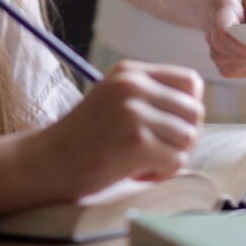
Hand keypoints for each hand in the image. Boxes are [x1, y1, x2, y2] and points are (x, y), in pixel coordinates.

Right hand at [28, 60, 204, 200]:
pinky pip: (177, 161)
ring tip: (143, 160)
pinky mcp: (136, 142)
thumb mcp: (115, 99)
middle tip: (155, 148)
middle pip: (195, 111)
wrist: (48, 161)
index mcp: (130, 71)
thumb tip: (198, 107)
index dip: (186, 108)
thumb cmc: (86, 137)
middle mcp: (133, 85)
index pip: (190, 82)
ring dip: (171, 156)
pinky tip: (136, 171)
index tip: (165, 126)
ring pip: (189, 137)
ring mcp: (134, 112)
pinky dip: (162, 173)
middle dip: (182, 136)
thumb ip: (150, 95)